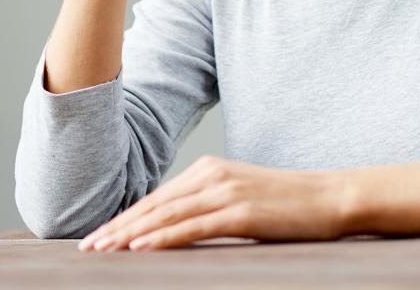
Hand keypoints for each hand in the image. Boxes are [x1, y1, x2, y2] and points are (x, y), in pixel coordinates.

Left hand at [76, 155, 350, 251]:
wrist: (331, 196)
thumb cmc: (287, 204)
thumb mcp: (241, 197)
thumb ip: (208, 204)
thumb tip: (175, 226)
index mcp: (208, 169)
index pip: (157, 198)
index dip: (126, 217)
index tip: (100, 234)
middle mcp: (211, 175)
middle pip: (154, 205)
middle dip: (118, 227)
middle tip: (88, 247)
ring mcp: (225, 192)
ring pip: (166, 216)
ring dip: (130, 234)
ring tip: (104, 249)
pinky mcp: (240, 212)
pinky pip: (193, 227)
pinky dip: (163, 238)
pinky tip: (141, 248)